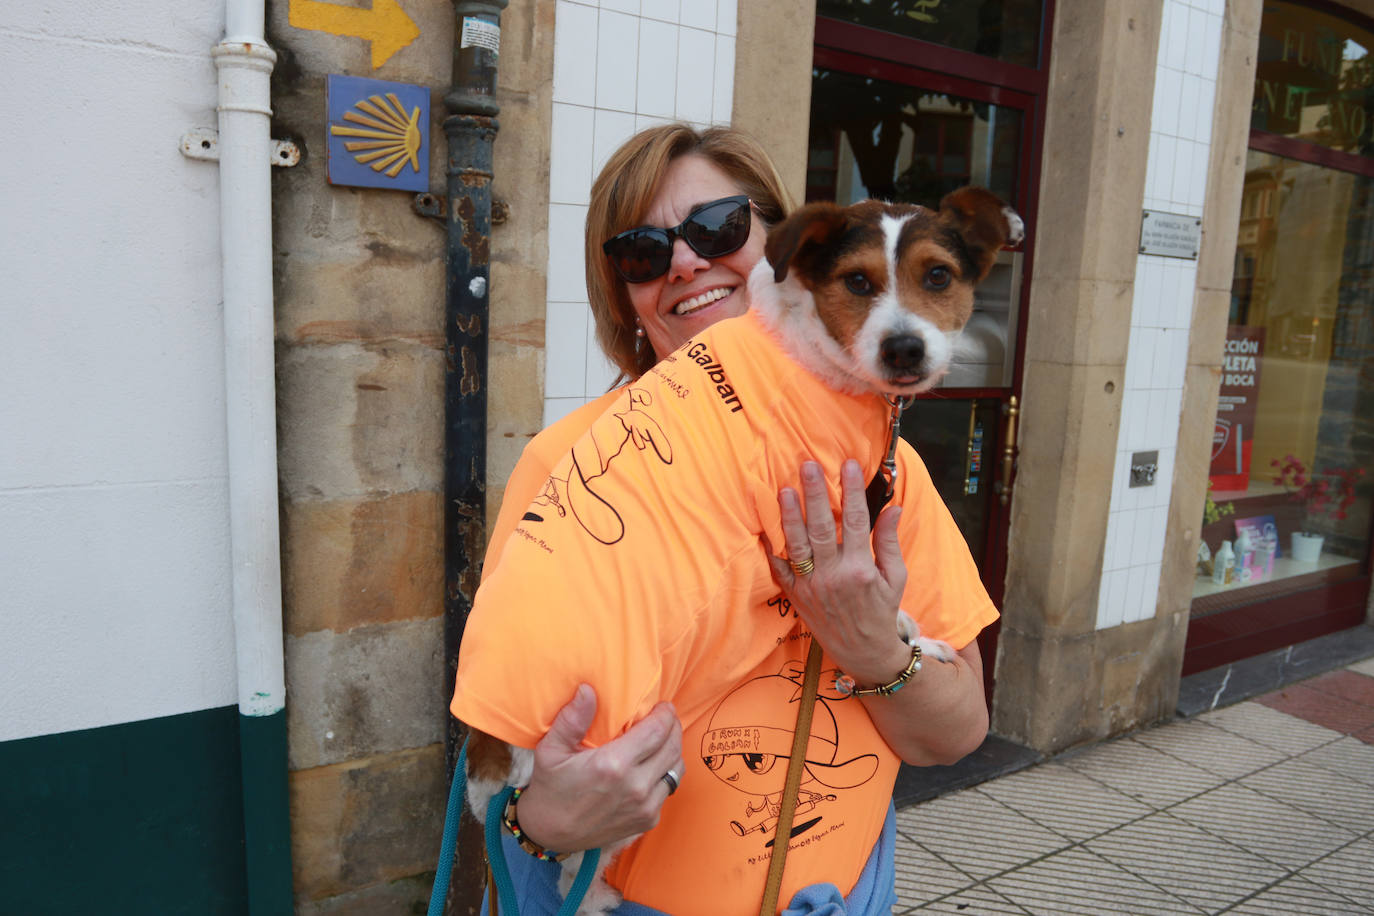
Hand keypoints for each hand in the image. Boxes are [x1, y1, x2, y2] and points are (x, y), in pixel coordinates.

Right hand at [513, 684, 683, 852]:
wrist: (551, 834)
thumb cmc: (550, 787)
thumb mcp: (551, 750)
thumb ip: (572, 718)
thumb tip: (588, 689)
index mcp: (613, 764)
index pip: (658, 730)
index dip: (665, 714)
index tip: (661, 706)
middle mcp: (635, 786)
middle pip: (672, 747)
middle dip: (673, 727)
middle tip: (664, 718)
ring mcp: (644, 806)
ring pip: (676, 768)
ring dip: (672, 750)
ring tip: (661, 739)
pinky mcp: (648, 820)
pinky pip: (668, 788)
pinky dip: (665, 773)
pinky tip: (652, 765)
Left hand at [765, 458, 911, 686]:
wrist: (862, 652)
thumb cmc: (881, 611)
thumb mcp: (896, 578)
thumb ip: (890, 542)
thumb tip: (894, 507)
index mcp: (861, 569)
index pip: (857, 521)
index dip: (852, 491)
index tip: (850, 465)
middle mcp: (833, 576)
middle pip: (821, 527)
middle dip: (815, 494)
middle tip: (808, 465)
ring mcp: (810, 586)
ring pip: (796, 544)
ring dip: (789, 515)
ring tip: (784, 488)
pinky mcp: (795, 595)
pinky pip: (780, 568)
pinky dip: (772, 547)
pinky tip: (766, 524)